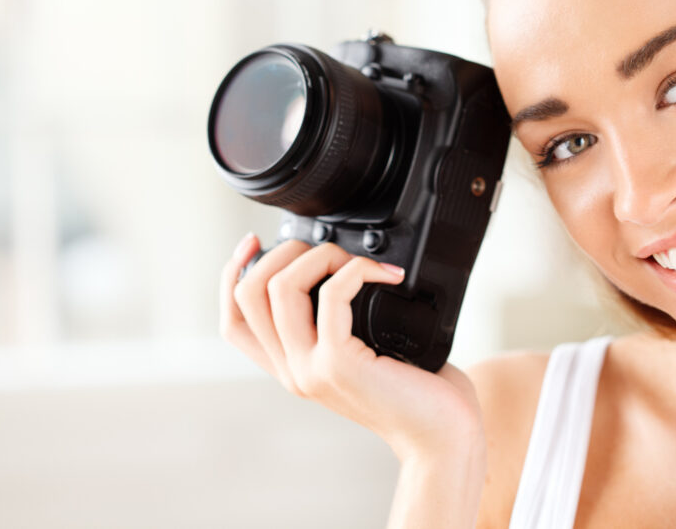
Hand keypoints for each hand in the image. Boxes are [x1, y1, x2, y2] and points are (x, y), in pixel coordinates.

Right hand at [219, 233, 484, 461]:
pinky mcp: (338, 364)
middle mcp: (293, 371)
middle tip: (331, 249)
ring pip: (282, 287)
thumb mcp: (364, 353)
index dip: (232, 274)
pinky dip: (357, 270)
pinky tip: (386, 275)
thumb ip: (339, 324)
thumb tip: (340, 265)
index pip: (233, 321)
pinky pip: (331, 295)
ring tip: (360, 262)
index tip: (254, 242)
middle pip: (249, 294)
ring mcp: (311, 370)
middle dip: (285, 251)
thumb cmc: (417, 391)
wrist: (443, 434)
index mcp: (292, 367)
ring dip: (322, 255)